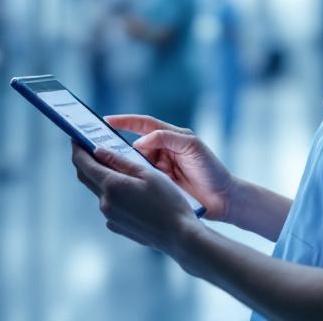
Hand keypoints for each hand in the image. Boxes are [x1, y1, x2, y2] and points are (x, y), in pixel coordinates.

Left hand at [72, 143, 200, 255]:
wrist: (179, 236)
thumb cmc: (168, 201)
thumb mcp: (147, 173)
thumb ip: (120, 160)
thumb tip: (97, 150)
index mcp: (111, 186)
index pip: (84, 163)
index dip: (78, 149)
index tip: (76, 139)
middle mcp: (105, 202)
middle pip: (86, 177)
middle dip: (84, 161)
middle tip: (88, 148)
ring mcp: (110, 216)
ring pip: (98, 191)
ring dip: (101, 177)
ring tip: (113, 167)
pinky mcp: (116, 226)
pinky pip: (108, 205)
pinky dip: (111, 193)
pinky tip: (126, 190)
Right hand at [106, 115, 236, 221]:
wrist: (224, 200)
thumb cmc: (212, 170)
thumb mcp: (192, 147)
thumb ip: (167, 138)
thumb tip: (139, 141)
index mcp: (170, 137)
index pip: (143, 124)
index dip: (124, 121)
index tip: (106, 121)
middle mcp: (162, 150)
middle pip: (133, 143)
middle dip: (117, 144)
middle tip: (97, 145)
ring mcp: (158, 168)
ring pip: (133, 162)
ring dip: (122, 163)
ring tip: (105, 164)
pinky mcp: (157, 185)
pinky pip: (139, 178)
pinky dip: (129, 178)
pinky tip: (119, 180)